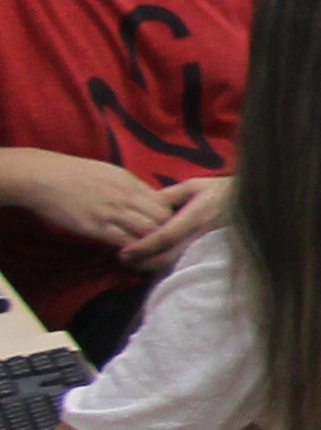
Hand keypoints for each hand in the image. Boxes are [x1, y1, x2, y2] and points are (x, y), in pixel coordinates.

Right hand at [1, 152, 179, 249]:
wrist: (41, 176)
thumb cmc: (73, 174)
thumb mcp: (110, 173)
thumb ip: (131, 188)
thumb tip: (149, 201)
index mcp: (131, 182)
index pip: (165, 203)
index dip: (170, 219)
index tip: (166, 230)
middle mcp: (126, 196)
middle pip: (162, 219)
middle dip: (166, 234)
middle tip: (161, 247)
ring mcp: (111, 212)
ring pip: (148, 232)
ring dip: (151, 245)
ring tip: (149, 254)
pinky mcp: (95, 227)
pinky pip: (124, 242)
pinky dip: (133, 250)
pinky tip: (130, 255)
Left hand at [119, 176, 227, 265]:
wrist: (257, 204)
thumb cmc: (226, 191)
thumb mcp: (197, 185)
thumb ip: (170, 195)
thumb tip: (147, 204)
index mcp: (196, 217)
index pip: (164, 237)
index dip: (142, 247)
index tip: (123, 252)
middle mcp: (201, 236)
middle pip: (167, 257)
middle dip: (143, 261)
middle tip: (125, 260)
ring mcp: (208, 248)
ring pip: (176, 264)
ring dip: (154, 266)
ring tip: (137, 263)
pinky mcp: (212, 255)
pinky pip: (187, 263)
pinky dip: (169, 265)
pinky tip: (159, 263)